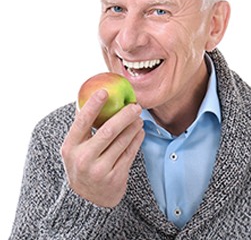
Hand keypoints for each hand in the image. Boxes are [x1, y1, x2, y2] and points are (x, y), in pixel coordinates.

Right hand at [61, 89, 144, 207]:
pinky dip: (137, 140)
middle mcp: (83, 159)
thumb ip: (82, 126)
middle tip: (135, 106)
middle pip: (108, 131)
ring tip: (139, 118)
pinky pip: (130, 153)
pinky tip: (140, 132)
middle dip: (124, 116)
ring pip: (122, 142)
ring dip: (133, 127)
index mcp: (70, 147)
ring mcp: (100, 171)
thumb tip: (93, 96)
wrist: (87, 198)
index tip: (104, 91)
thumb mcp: (75, 148)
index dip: (93, 105)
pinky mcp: (115, 178)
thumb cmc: (82, 163)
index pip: (82, 122)